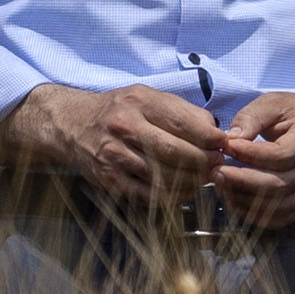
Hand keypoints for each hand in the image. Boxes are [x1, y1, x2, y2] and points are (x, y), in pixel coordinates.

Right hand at [0, 81, 224, 202]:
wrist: (70, 124)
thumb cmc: (117, 110)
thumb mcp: (145, 96)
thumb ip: (179, 111)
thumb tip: (215, 131)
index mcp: (140, 102)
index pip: (185, 122)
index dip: (211, 138)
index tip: (224, 145)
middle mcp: (126, 127)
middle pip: (177, 152)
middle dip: (204, 163)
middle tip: (218, 167)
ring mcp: (116, 155)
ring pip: (164, 176)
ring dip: (191, 182)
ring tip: (205, 180)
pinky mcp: (109, 179)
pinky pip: (147, 194)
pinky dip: (171, 196)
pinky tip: (183, 192)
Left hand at [213, 86, 294, 230]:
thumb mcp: (275, 103)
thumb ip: (251, 118)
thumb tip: (230, 139)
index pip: (281, 155)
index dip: (250, 154)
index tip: (228, 147)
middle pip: (278, 184)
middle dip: (241, 180)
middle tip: (216, 171)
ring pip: (277, 206)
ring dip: (245, 199)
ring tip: (223, 184)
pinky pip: (281, 218)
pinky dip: (255, 214)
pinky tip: (236, 199)